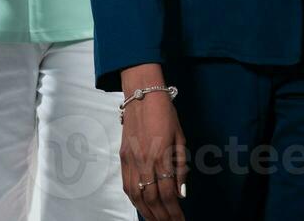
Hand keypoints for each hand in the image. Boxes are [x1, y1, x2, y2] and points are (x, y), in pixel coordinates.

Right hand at [119, 64, 185, 220]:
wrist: (141, 95)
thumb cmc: (165, 113)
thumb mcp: (180, 138)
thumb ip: (181, 167)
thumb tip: (181, 193)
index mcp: (161, 155)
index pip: (168, 193)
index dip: (175, 211)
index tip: (181, 220)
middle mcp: (143, 160)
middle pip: (152, 198)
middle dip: (163, 216)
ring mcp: (130, 159)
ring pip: (136, 195)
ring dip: (147, 212)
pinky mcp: (122, 157)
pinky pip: (126, 185)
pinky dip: (134, 200)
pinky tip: (142, 207)